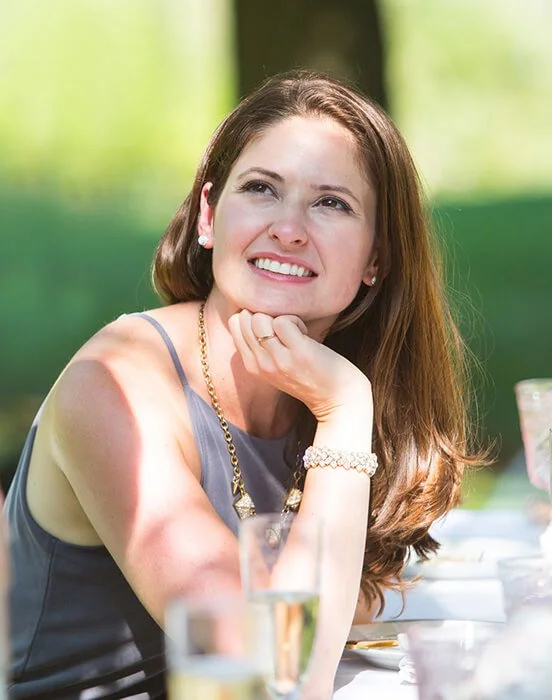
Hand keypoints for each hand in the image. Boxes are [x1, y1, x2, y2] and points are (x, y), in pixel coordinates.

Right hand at [228, 310, 372, 420]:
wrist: (337, 398)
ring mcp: (278, 360)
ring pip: (261, 319)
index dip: (254, 317)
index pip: (235, 324)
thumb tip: (253, 314)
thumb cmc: (309, 376)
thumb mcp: (276, 366)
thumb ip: (261, 347)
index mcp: (252, 365)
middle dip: (267, 315)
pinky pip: (283, 321)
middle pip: (245, 318)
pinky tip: (306, 336)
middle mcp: (261, 364)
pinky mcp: (298, 354)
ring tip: (296, 333)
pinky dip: (296, 320)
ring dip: (282, 318)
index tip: (272, 329)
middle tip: (286, 330)